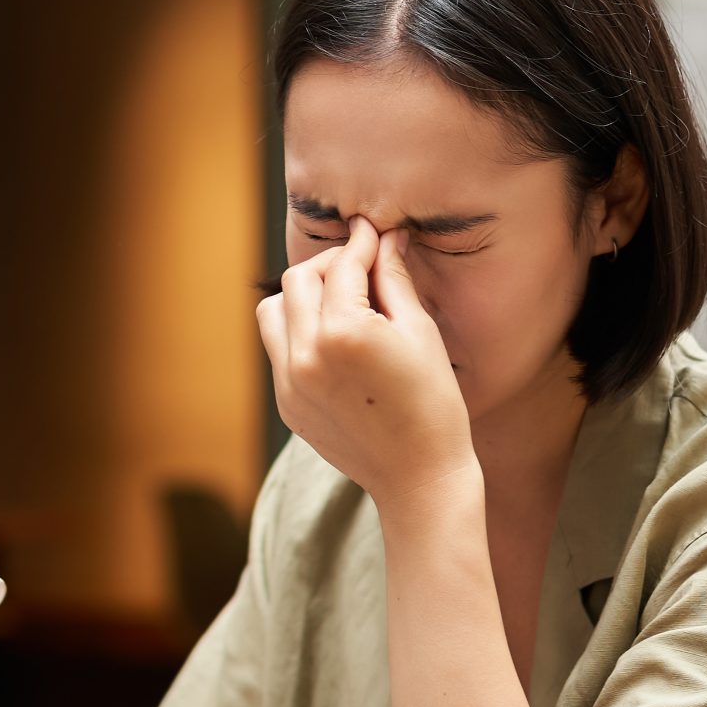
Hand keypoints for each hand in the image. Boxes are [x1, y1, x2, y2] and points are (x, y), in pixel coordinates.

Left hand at [258, 216, 477, 513]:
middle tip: (361, 266)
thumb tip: (386, 238)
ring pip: (273, 311)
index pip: (342, 267)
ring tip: (340, 302)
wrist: (419, 477)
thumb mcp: (420, 333)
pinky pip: (278, 349)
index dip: (361, 243)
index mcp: (343, 333)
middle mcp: (305, 355)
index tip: (371, 230)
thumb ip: (393, 280)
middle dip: (329, 265)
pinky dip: (298, 332)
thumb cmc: (433, 404)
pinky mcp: (286, 403)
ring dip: (302, 296)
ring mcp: (289, 382)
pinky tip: (334, 340)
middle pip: (299, 280)